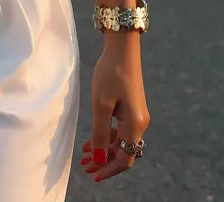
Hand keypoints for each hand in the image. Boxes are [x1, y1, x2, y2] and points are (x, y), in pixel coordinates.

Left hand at [79, 37, 149, 182]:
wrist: (122, 48)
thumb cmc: (111, 74)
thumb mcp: (100, 105)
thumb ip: (100, 133)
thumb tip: (99, 159)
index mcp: (135, 125)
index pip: (125, 158)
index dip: (109, 169)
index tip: (92, 175)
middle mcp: (139, 123)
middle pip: (123, 151)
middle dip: (104, 161)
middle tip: (85, 166)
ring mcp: (136, 114)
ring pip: (120, 140)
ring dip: (104, 149)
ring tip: (84, 154)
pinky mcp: (130, 106)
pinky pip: (120, 129)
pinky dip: (107, 136)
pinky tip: (92, 138)